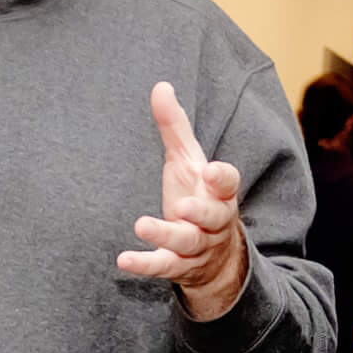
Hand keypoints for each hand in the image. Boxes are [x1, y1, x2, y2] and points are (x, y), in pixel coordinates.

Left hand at [117, 83, 249, 319]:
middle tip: (184, 206)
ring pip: (187, 242)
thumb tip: (161, 85)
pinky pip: (164, 267)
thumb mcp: (189, 162)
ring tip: (142, 225)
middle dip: (201, 212)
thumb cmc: (198, 197)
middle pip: (213, 217)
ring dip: (166, 235)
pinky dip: (144, 264)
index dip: (223, 178)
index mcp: (220, 193)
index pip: (229, 183)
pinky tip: (123, 260)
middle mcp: (214, 221)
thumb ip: (176, 128)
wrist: (214, 258)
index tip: (212, 170)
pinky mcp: (179, 266)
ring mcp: (197, 246)